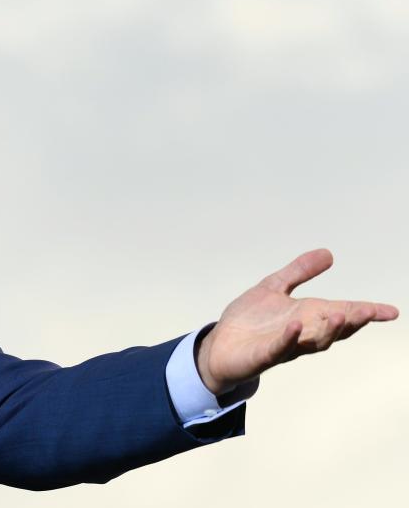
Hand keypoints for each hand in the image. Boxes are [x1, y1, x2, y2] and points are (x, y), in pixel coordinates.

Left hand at [196, 249, 398, 395]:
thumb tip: (328, 254)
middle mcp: (302, 334)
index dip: (366, 313)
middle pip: (334, 329)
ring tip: (341, 314)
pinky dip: (289, 337)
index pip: (343, 313)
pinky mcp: (263, 356)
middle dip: (352, 321)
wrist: (219, 345)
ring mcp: (284, 346)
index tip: (391, 311)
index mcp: (307, 317)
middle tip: (368, 311)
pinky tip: (295, 325)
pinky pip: (279, 348)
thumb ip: (299, 272)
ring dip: (328, 329)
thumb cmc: (248, 321)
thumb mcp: (273, 288)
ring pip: (313, 342)